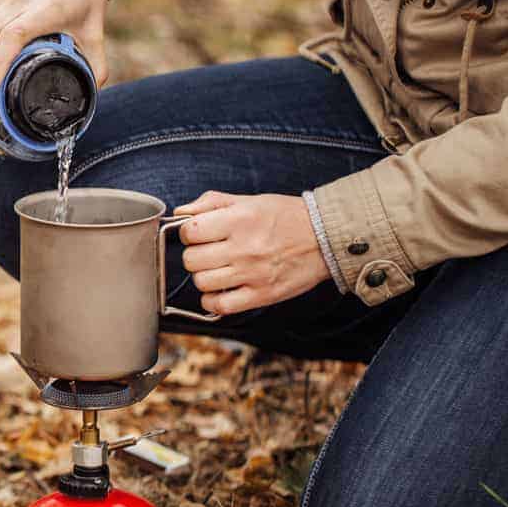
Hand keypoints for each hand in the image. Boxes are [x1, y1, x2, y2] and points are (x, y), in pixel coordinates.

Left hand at [175, 191, 331, 314]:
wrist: (327, 237)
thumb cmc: (286, 217)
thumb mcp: (250, 200)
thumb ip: (212, 203)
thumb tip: (180, 213)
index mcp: (239, 220)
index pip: (189, 232)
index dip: (188, 233)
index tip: (197, 234)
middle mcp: (244, 248)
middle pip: (191, 260)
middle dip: (195, 255)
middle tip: (209, 252)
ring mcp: (252, 274)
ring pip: (202, 283)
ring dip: (204, 277)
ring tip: (218, 269)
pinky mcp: (262, 295)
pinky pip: (220, 305)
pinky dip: (213, 301)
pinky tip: (221, 289)